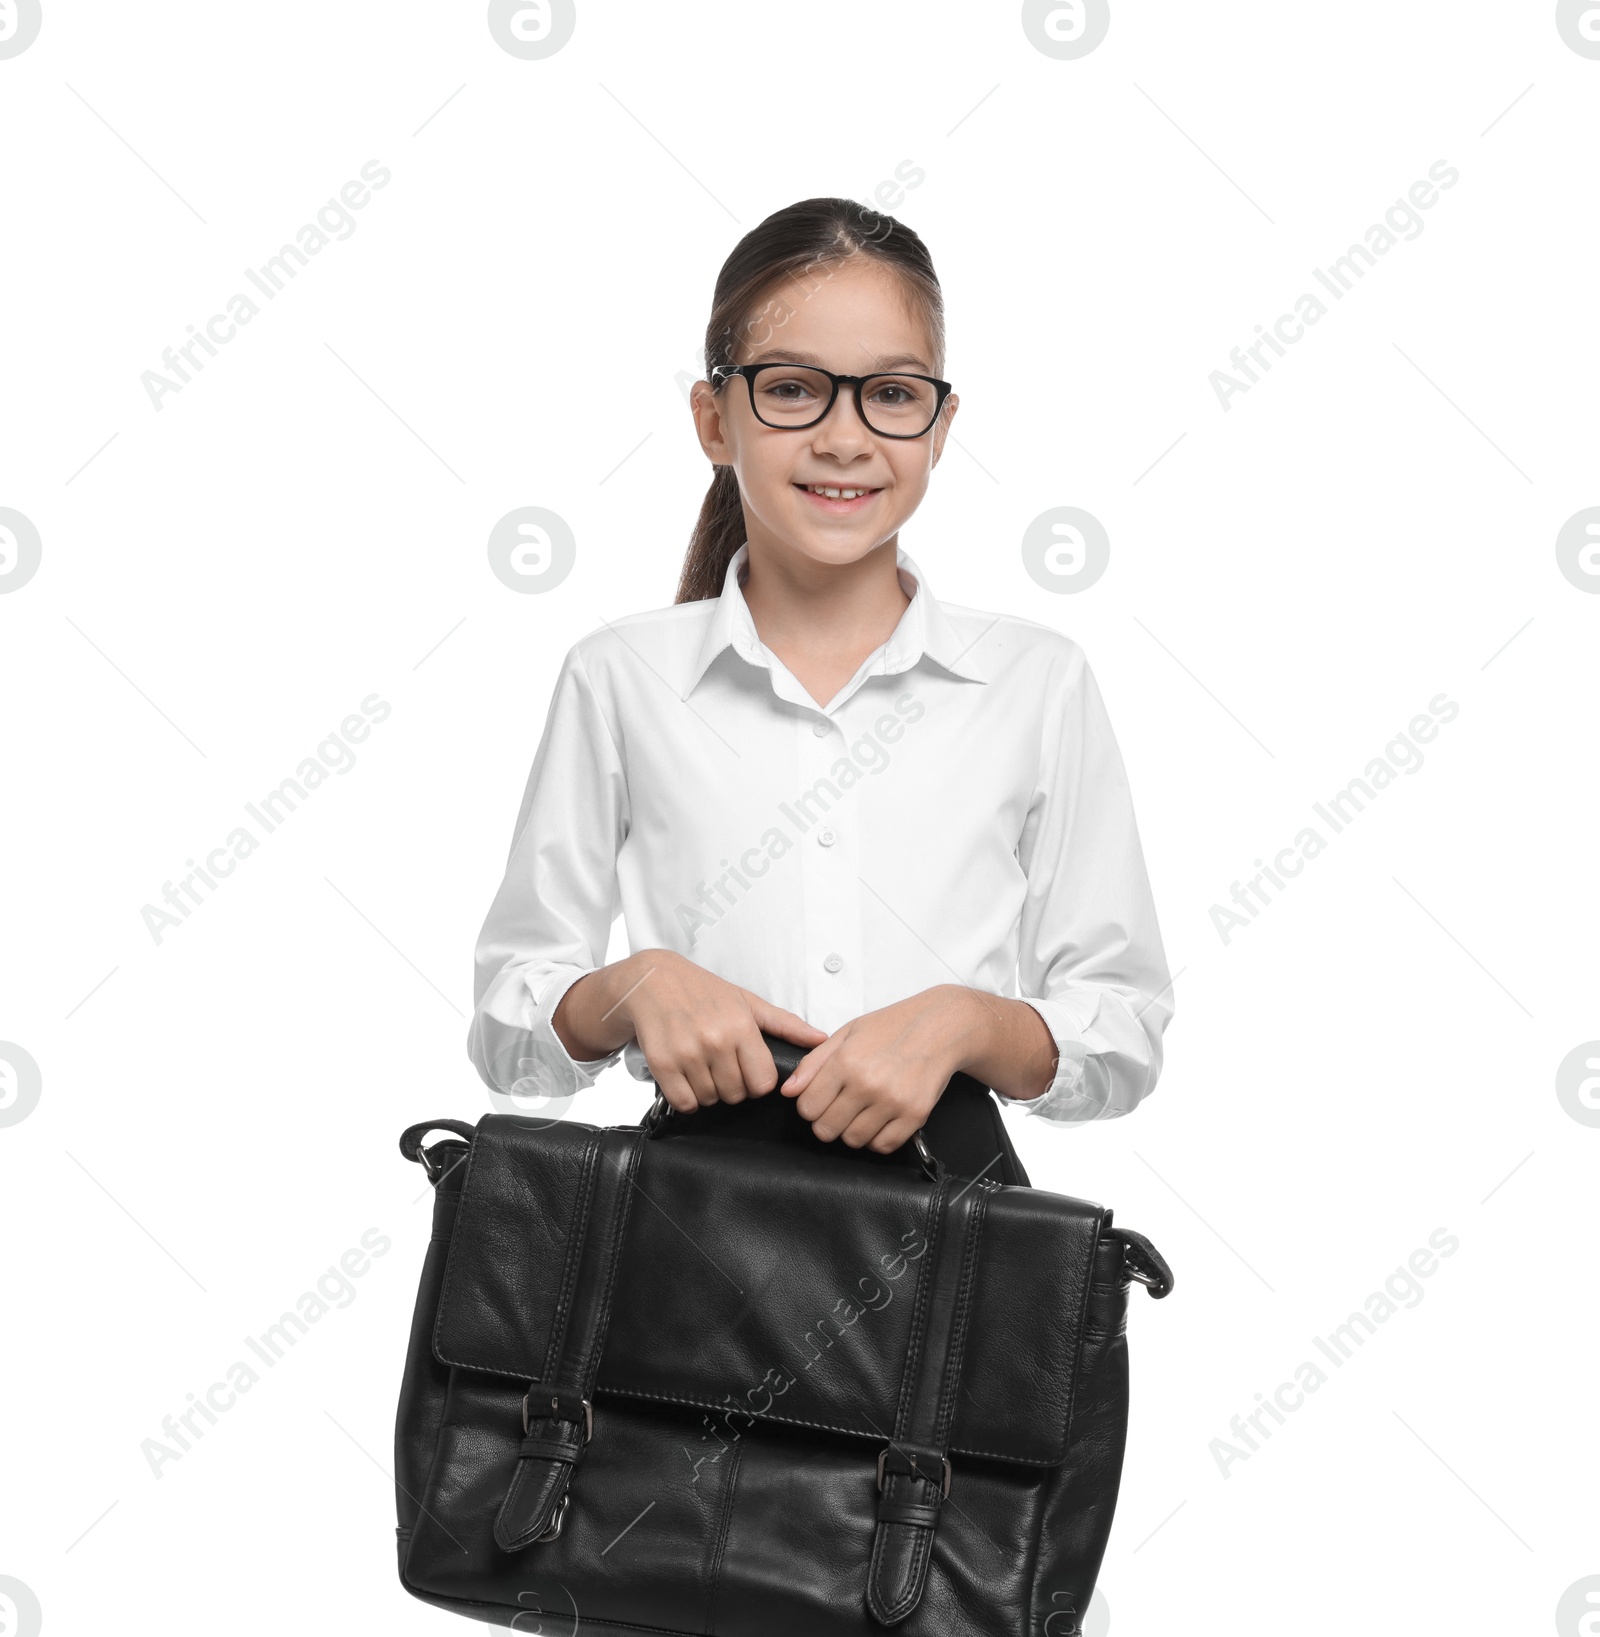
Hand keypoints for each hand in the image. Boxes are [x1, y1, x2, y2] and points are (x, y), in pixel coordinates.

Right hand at [610, 949, 827, 1115]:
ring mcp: (688, 1054)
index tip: (747, 1070)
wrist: (652, 980)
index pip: (763, 1082)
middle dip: (732, 1087)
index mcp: (741, 1027)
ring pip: (710, 1100)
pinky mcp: (662, 1064)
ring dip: (707, 1091)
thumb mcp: (747, 1001)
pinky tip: (685, 1076)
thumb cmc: (703, 990)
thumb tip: (820, 1039)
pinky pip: (683, 1102)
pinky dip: (686, 1097)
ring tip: (702, 1066)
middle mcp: (716, 1041)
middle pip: (736, 1095)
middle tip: (721, 1066)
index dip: (757, 1082)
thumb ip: (785, 1024)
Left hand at [778, 988, 979, 1153]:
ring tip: (861, 1110)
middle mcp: (868, 1085)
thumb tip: (788, 1091)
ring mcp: (893, 1103)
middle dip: (827, 1121)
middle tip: (839, 1105)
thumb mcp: (847, 1033)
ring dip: (852, 1130)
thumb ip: (813, 1063)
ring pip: (853, 1140)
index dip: (809, 1105)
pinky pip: (883, 1145)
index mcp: (846, 1062)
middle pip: (826, 1129)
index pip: (807, 1107)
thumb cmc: (892, 1026)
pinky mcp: (915, 1116)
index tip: (819, 1098)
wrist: (941, 1027)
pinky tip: (880, 1118)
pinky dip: (877, 1138)